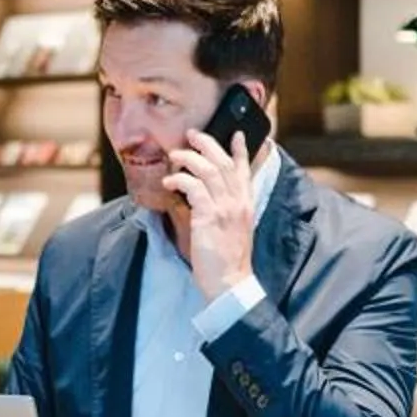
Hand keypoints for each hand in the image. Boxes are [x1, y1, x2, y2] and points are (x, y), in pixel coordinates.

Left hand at [166, 128, 257, 299]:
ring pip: (208, 170)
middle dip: (207, 144)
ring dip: (189, 158)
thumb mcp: (236, 229)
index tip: (237, 134)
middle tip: (191, 135)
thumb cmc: (228, 260)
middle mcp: (238, 202)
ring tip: (175, 155)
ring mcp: (224, 208)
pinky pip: (193, 188)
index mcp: (246, 204)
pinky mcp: (208, 217)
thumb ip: (229, 210)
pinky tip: (169, 181)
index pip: (244, 170)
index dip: (240, 149)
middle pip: (223, 162)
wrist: (230, 282)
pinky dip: (180, 180)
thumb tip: (213, 198)